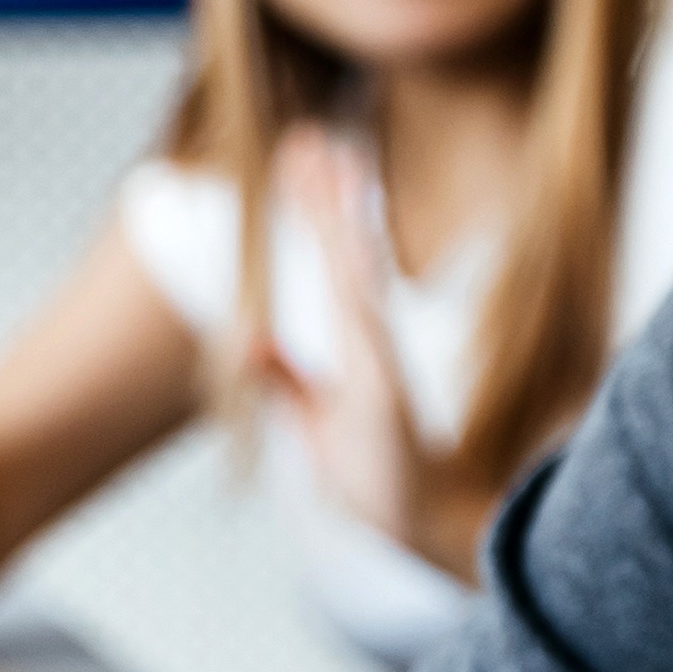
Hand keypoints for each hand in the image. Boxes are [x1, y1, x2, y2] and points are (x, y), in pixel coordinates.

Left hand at [251, 127, 437, 554]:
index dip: (320, 217)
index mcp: (359, 351)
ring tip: (323, 155)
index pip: (335, 268)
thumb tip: (249, 343)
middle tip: (307, 138)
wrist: (423, 533)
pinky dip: (352, 258)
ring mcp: (380, 356)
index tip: (305, 165)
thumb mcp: (316, 430)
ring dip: (336, 210)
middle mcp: (372, 344)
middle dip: (325, 196)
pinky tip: (345, 221)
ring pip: (352, 264)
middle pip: (344, 252)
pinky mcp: (383, 376)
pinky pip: (362, 303)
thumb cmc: (381, 491)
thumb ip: (286, 385)